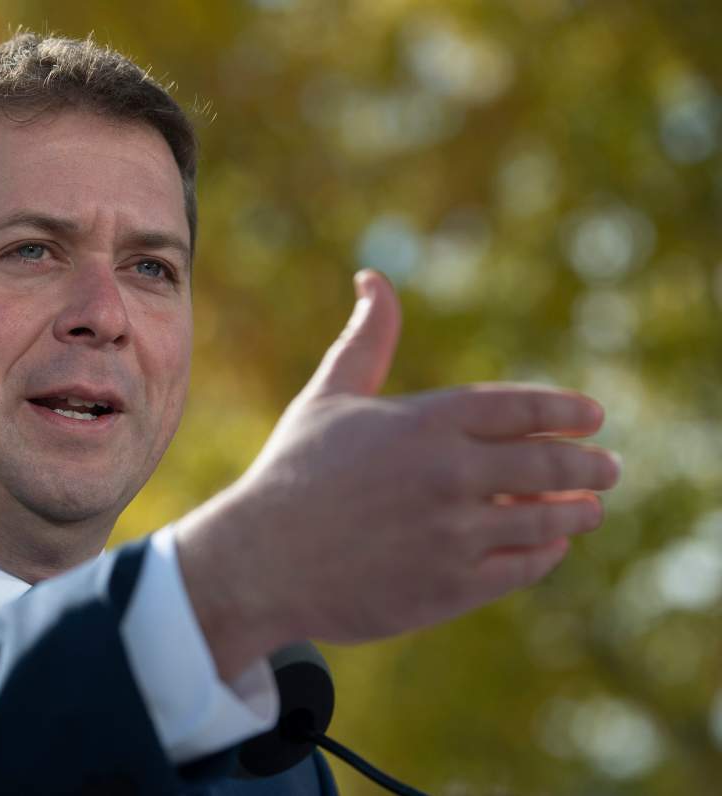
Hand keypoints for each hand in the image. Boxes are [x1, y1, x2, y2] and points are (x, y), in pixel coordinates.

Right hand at [176, 270, 619, 678]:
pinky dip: (546, 553)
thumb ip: (366, 339)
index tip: (593, 417)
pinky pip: (523, 566)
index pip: (522, 407)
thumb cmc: (292, 473)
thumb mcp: (328, 396)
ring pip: (547, 519)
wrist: (260, 561)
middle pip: (550, 463)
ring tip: (589, 508)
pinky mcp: (451, 586)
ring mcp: (454, 531)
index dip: (567, 410)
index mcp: (425, 420)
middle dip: (590, 465)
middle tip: (609, 467)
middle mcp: (449, 473)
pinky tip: (551, 546)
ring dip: (578, 511)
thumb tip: (373, 277)